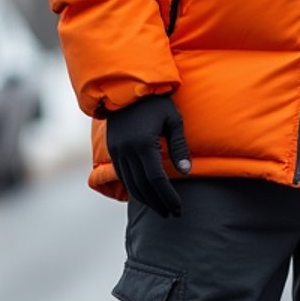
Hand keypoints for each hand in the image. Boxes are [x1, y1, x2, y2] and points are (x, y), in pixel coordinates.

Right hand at [105, 95, 191, 216]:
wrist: (126, 86)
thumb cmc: (156, 102)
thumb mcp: (173, 120)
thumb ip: (179, 146)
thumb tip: (186, 172)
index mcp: (144, 144)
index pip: (157, 180)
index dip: (168, 197)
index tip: (178, 209)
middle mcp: (127, 151)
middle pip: (143, 186)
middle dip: (158, 203)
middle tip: (171, 214)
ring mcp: (117, 151)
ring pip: (130, 184)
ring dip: (145, 199)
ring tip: (160, 208)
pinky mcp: (113, 149)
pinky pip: (122, 175)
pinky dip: (134, 188)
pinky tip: (145, 193)